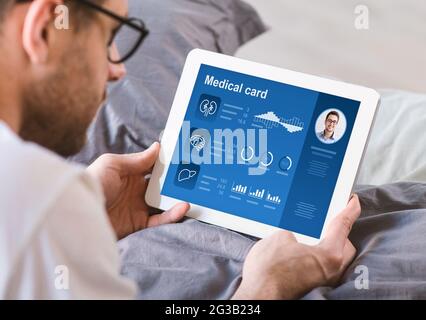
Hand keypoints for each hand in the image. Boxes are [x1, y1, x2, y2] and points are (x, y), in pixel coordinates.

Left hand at [87, 142, 189, 238]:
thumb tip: (158, 147)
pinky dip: (173, 215)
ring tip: (193, 192)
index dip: (168, 162)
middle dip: (178, 181)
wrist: (78, 213)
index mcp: (130, 174)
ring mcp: (138, 208)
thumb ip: (136, 159)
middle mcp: (136, 190)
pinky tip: (183, 206)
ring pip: (165, 202)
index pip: (153, 167)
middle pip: (162, 185)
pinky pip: (160, 220)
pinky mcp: (139, 224)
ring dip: (179, 198)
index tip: (185, 156)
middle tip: (196, 175)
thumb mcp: (112, 164)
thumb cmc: (92, 183)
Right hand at [232, 195, 360, 299]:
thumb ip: (293, 230)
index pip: (343, 225)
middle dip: (338, 230)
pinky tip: (303, 250)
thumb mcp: (280, 236)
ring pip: (334, 257)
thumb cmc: (269, 268)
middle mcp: (332, 269)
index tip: (353, 201)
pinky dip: (317, 256)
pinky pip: (323, 266)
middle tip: (328, 218)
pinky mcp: (313, 285)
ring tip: (313, 234)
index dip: (349, 209)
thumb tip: (294, 234)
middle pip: (344, 244)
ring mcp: (324, 280)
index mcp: (329, 254)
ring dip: (327, 244)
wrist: (259, 294)